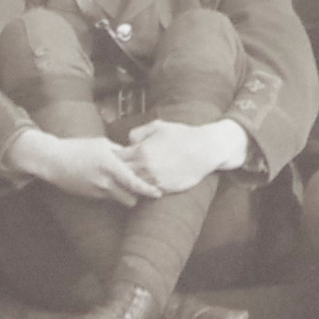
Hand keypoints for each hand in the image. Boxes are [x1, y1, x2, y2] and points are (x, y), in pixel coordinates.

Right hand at [12, 130, 158, 203]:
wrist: (54, 161)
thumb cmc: (79, 148)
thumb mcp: (102, 143)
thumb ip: (120, 151)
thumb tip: (136, 155)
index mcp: (110, 165)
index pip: (134, 182)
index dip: (147, 190)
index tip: (159, 194)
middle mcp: (105, 181)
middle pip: (131, 198)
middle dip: (138, 196)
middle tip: (144, 189)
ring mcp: (97, 191)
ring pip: (120, 201)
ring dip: (125, 196)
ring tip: (127, 186)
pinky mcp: (91, 196)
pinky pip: (109, 198)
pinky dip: (113, 193)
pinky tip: (109, 184)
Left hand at [125, 117, 248, 194]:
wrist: (205, 150)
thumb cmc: (182, 135)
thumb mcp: (159, 126)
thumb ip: (139, 132)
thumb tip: (128, 142)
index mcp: (141, 150)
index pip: (117, 158)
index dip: (114, 158)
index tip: (114, 157)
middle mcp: (145, 167)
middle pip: (121, 174)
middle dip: (118, 172)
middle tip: (116, 171)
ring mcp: (154, 180)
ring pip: (132, 186)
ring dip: (129, 183)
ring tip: (126, 180)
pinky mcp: (163, 189)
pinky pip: (146, 192)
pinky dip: (142, 189)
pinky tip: (142, 185)